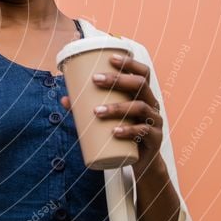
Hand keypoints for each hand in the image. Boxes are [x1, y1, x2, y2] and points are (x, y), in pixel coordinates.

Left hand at [60, 52, 162, 175]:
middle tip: (96, 80)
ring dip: (117, 107)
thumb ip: (87, 109)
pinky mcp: (155, 139)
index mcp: (143, 95)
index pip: (142, 72)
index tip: (110, 58)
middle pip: (140, 85)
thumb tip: (65, 99)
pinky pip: (144, 132)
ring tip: (97, 112)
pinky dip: (129, 130)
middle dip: (118, 79)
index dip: (129, 63)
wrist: (141, 161)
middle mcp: (152, 104)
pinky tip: (115, 131)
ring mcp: (155, 121)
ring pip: (140, 107)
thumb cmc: (123, 133)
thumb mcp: (108, 119)